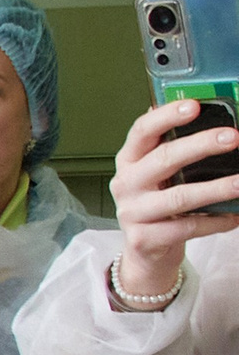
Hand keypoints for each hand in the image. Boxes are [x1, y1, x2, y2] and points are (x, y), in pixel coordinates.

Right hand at [110, 98, 238, 296]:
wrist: (145, 248)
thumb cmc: (159, 202)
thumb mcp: (160, 174)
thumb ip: (173, 149)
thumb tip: (213, 123)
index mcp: (129, 160)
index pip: (142, 131)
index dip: (166, 116)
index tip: (194, 105)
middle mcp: (126, 184)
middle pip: (163, 159)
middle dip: (201, 145)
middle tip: (233, 137)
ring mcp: (132, 212)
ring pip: (179, 197)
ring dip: (216, 189)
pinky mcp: (144, 238)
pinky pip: (187, 228)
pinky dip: (215, 221)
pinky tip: (234, 215)